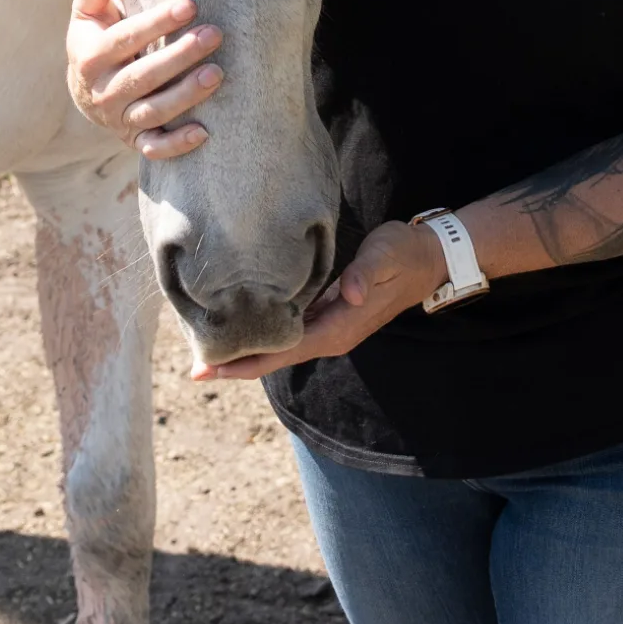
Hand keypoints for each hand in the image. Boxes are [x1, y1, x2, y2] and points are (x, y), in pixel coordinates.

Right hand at [66, 0, 222, 160]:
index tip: (189, 5)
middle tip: (214, 34)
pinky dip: (177, 144)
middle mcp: (102, 91)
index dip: (157, 22)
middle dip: (179, 56)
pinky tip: (204, 132)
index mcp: (90, 56)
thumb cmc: (95, 41)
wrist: (84, 92)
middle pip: (142, 76)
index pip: (125, 38)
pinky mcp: (133, 140)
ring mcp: (118, 119)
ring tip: (217, 73)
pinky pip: (154, 148)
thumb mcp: (87, 14)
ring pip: (153, 111)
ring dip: (185, 95)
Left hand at [201, 219, 447, 380]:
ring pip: (279, 347)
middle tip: (195, 370)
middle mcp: (330, 334)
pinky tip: (240, 329)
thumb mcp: (385, 256)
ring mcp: (328, 327)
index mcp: (339, 327)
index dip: (248, 361)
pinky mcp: (326, 314)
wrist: (426, 257)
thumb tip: (350, 294)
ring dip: (246, 353)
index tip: (214, 368)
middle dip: (237, 364)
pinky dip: (261, 335)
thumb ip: (366, 274)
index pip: (285, 350)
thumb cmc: (402, 253)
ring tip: (206, 352)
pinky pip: (287, 332)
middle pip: (275, 357)